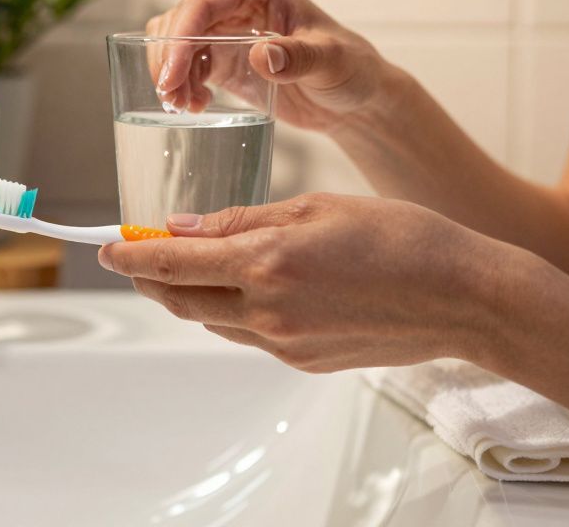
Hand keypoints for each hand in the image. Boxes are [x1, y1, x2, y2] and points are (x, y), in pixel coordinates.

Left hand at [97, 193, 522, 370]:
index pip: (172, 263)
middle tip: (136, 256)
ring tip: (189, 267)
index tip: (107, 247)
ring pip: (212, 320)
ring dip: (190, 295)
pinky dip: (232, 311)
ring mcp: (284, 343)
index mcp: (268, 262)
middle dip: (151, 278)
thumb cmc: (400, 238)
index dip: (131, 255)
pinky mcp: (303, 361)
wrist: (461, 298)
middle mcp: (268, 310)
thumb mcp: (315, 208)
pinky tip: (247, 288)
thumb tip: (183, 227)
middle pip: (181, 300)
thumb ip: (241, 219)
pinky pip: (248, 335)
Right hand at [146, 0, 395, 132]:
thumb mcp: (331, 62)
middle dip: (168, 59)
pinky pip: (183, 65)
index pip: (203, 3)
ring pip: (173, 42)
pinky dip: (180, 85)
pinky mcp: (220, 57)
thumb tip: (261, 54)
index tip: (172, 75)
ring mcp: (223, 29)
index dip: (179, 37)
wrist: (352, 97)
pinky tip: (195, 105)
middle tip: (172, 97)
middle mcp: (233, 1)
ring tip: (184, 105)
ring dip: (170, 74)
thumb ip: (299, 57)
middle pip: (178, 21)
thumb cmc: (350, 68)